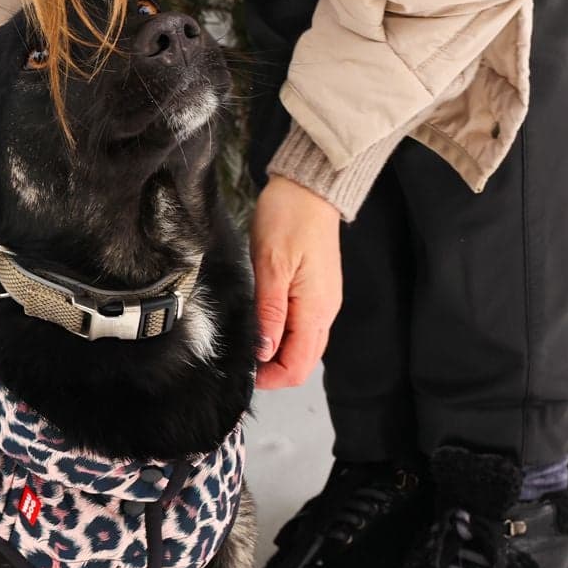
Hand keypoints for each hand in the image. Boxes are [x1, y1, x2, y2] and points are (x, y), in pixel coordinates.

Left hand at [250, 174, 341, 389]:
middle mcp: (325, 312)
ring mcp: (323, 303)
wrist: (309, 189)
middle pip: (302, 363)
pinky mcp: (317, 293)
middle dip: (273, 371)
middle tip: (242, 360)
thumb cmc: (290, 218)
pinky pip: (303, 329)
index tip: (243, 371)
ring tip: (249, 343)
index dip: (269, 378)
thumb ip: (270, 313)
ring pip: (303, 348)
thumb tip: (265, 352)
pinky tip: (264, 326)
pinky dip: (284, 337)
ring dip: (278, 355)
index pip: (297, 367)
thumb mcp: (271, 267)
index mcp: (316, 310)